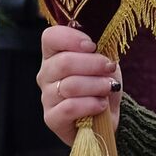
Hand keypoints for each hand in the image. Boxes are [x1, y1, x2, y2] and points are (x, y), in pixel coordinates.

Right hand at [38, 25, 121, 146]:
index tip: (92, 46)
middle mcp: (46, 74)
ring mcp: (47, 97)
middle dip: (94, 64)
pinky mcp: (52, 119)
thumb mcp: (104, 61)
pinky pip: (69, 108)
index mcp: (55, 54)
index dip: (71, 38)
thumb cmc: (103, 83)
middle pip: (64, 62)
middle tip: (109, 68)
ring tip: (109, 87)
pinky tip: (101, 104)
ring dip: (96, 85)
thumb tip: (94, 48)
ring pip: (70, 85)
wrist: (107, 116)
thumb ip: (97, 51)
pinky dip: (91, 104)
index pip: (51, 37)